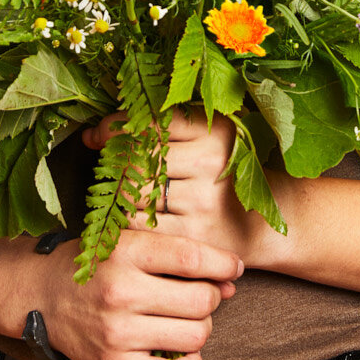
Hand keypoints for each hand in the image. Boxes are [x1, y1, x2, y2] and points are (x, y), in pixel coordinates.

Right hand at [31, 224, 242, 359]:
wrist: (43, 295)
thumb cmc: (93, 265)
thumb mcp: (129, 241)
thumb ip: (177, 255)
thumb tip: (229, 279)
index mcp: (126, 253)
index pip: (193, 259)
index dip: (224, 264)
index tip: (234, 267)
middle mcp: (121, 293)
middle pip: (201, 301)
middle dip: (212, 297)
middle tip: (201, 294)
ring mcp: (118, 333)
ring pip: (194, 336)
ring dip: (201, 328)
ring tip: (186, 319)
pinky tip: (186, 353)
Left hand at [82, 108, 290, 268]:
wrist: (266, 225)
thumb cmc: (226, 177)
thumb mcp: (208, 141)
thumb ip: (161, 128)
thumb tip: (92, 134)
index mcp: (215, 131)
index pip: (151, 122)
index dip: (115, 126)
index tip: (98, 134)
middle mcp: (211, 162)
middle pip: (138, 156)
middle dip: (113, 161)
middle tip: (107, 166)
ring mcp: (203, 201)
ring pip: (135, 190)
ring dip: (116, 191)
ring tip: (117, 191)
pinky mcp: (195, 236)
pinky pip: (141, 225)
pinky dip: (126, 220)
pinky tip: (128, 216)